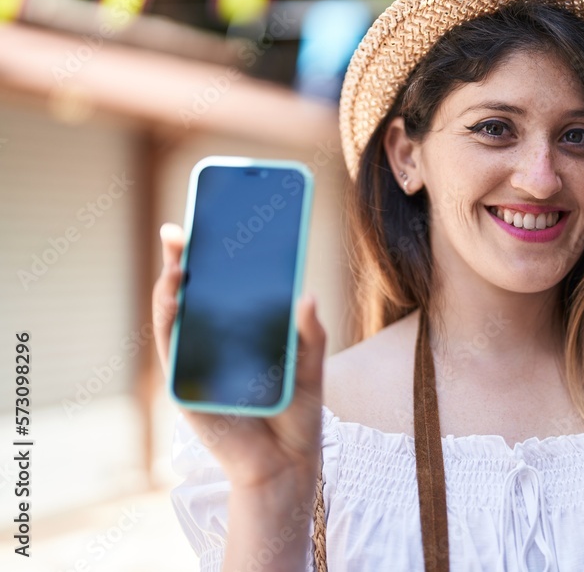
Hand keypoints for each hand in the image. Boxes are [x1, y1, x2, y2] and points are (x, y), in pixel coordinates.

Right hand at [152, 222, 326, 490]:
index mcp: (245, 333)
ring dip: (171, 287)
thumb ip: (310, 335)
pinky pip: (171, 348)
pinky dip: (168, 321)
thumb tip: (308, 296)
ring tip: (179, 262)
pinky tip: (175, 297)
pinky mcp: (186, 385)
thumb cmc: (296, 414)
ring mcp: (198, 363)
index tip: (211, 222)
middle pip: (194, 295)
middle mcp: (216, 343)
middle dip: (184, 260)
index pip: (224, 288)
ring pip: (175, 317)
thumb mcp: (312, 368)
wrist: (285, 464)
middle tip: (182, 230)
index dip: (214, 256)